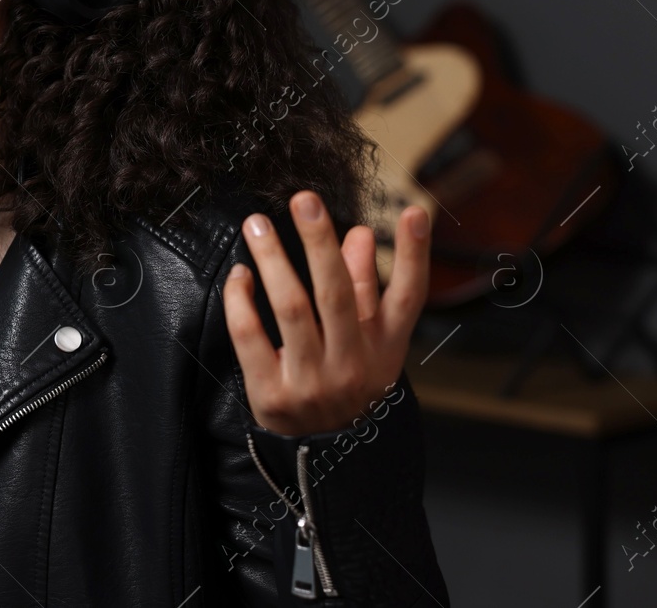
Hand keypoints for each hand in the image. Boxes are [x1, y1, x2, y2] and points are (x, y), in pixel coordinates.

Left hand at [221, 190, 429, 435]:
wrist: (326, 457)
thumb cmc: (347, 385)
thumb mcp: (368, 343)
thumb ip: (364, 287)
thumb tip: (358, 234)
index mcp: (385, 347)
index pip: (408, 296)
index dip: (413, 254)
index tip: (414, 211)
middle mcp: (353, 364)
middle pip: (339, 294)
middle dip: (320, 243)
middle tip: (304, 200)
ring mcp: (313, 381)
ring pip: (292, 308)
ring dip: (273, 260)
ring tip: (258, 224)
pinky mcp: (272, 395)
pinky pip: (251, 337)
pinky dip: (242, 302)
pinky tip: (241, 275)